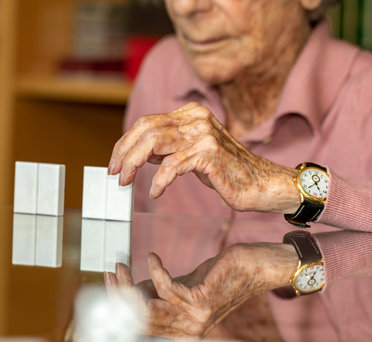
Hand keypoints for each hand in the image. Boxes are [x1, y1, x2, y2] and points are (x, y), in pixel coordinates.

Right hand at [104, 243, 296, 338]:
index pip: (143, 326)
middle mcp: (188, 332)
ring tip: (123, 265)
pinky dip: (155, 270)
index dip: (121, 306)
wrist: (255, 268)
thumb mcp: (185, 286)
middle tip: (112, 271)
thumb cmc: (221, 275)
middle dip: (120, 294)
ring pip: (148, 307)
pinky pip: (165, 287)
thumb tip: (133, 287)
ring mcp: (195, 319)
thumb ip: (161, 293)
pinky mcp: (200, 301)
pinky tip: (152, 257)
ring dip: (130, 283)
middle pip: (140, 319)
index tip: (110, 283)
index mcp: (183, 332)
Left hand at [108, 102, 299, 212]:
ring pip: (154, 143)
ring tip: (125, 182)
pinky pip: (173, 165)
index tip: (114, 162)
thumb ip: (168, 148)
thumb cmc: (227, 172)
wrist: (262, 185)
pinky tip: (154, 192)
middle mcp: (196, 118)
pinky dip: (159, 180)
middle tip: (114, 173)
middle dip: (124, 152)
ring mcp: (203, 133)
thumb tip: (140, 153)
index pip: (147, 122)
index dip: (125, 142)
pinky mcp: (210, 153)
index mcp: (191, 114)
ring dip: (133, 164)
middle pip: (146, 129)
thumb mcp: (192, 154)